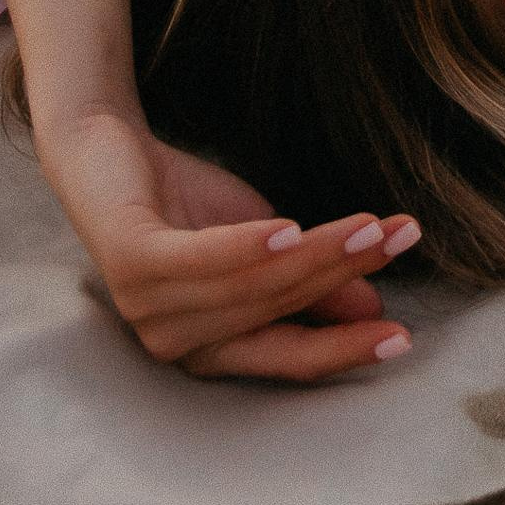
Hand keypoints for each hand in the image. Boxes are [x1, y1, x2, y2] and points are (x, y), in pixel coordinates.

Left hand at [39, 105, 422, 383]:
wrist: (102, 146)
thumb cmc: (180, 201)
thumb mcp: (259, 239)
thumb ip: (303, 277)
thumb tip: (368, 304)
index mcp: (207, 347)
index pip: (285, 357)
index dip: (344, 350)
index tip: (402, 337)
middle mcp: (176, 343)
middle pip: (279, 310)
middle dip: (346, 274)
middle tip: (399, 238)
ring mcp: (151, 308)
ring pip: (253, 285)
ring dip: (318, 254)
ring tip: (369, 225)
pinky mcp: (134, 264)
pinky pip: (203, 262)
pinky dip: (250, 248)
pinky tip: (291, 230)